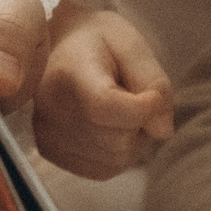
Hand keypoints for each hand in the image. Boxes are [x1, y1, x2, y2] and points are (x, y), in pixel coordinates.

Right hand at [34, 4, 174, 178]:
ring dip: (132, 139)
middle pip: (119, 139)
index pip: (106, 107)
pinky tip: (108, 125)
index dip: (143, 107)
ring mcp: (47, 135)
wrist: (59, 44)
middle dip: (141, 122)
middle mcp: (50, 109)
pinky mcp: (50, 153)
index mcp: (69, 73)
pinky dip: (117, 152)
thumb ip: (154, 82)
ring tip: (119, 108)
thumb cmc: (100, 41)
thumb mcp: (133, 46)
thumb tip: (163, 132)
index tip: (153, 94)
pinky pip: (104, 169)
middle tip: (131, 94)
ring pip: (116, 159)